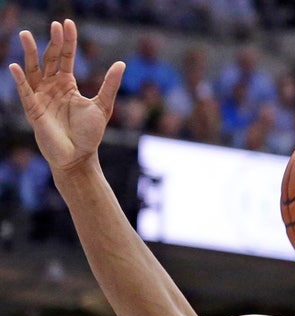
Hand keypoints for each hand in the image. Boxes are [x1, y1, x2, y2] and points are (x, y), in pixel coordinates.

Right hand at [8, 20, 123, 172]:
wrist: (79, 156)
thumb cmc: (90, 134)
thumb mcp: (103, 105)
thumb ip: (110, 84)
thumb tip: (121, 64)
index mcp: (67, 84)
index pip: (65, 57)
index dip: (67, 40)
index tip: (67, 23)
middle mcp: (51, 87)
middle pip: (49, 59)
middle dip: (52, 42)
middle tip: (54, 25)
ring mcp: (41, 97)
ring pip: (32, 70)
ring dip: (29, 53)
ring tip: (25, 34)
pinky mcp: (33, 110)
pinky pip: (25, 91)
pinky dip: (20, 79)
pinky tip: (16, 66)